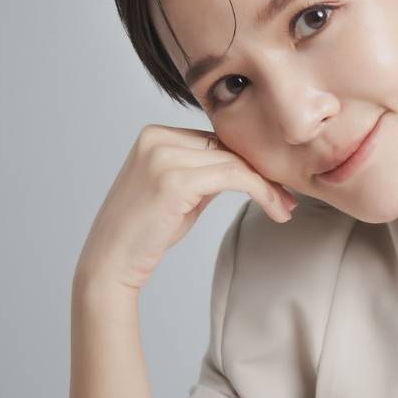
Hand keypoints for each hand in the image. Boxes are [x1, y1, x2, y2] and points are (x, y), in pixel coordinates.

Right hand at [74, 124, 298, 293]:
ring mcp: (163, 156)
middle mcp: (156, 138)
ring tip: (285, 208)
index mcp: (154, 135)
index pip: (216, 140)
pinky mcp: (175, 180)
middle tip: (288, 198)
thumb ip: (204, 172)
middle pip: (228, 148)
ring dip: (268, 186)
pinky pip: (234, 177)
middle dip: (262, 173)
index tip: (275, 184)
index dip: (248, 162)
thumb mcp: (177, 192)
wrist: (110, 262)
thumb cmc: (144, 232)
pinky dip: (261, 192)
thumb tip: (244, 166)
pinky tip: (275, 209)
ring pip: (235, 162)